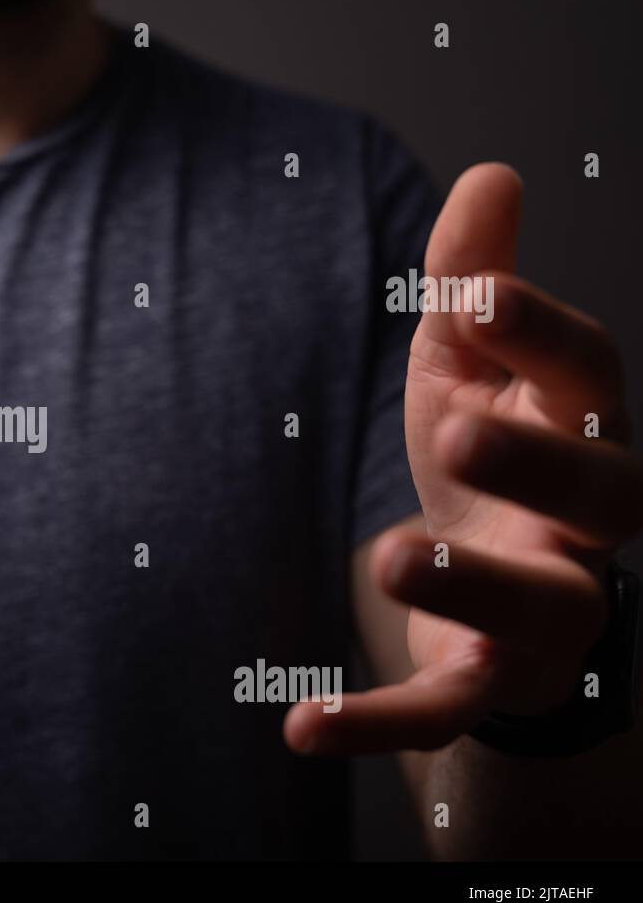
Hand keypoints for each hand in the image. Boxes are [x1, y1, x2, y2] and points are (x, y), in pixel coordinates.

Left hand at [287, 163, 642, 752]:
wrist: (497, 583)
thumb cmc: (488, 452)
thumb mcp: (467, 365)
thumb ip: (475, 279)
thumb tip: (490, 173)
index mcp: (577, 427)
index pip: (587, 374)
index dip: (540, 332)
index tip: (469, 292)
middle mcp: (585, 524)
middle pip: (603, 494)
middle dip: (537, 463)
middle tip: (456, 432)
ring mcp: (548, 609)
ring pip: (542, 608)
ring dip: (469, 585)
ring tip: (388, 555)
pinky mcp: (489, 679)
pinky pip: (448, 708)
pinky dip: (378, 723)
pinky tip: (299, 729)